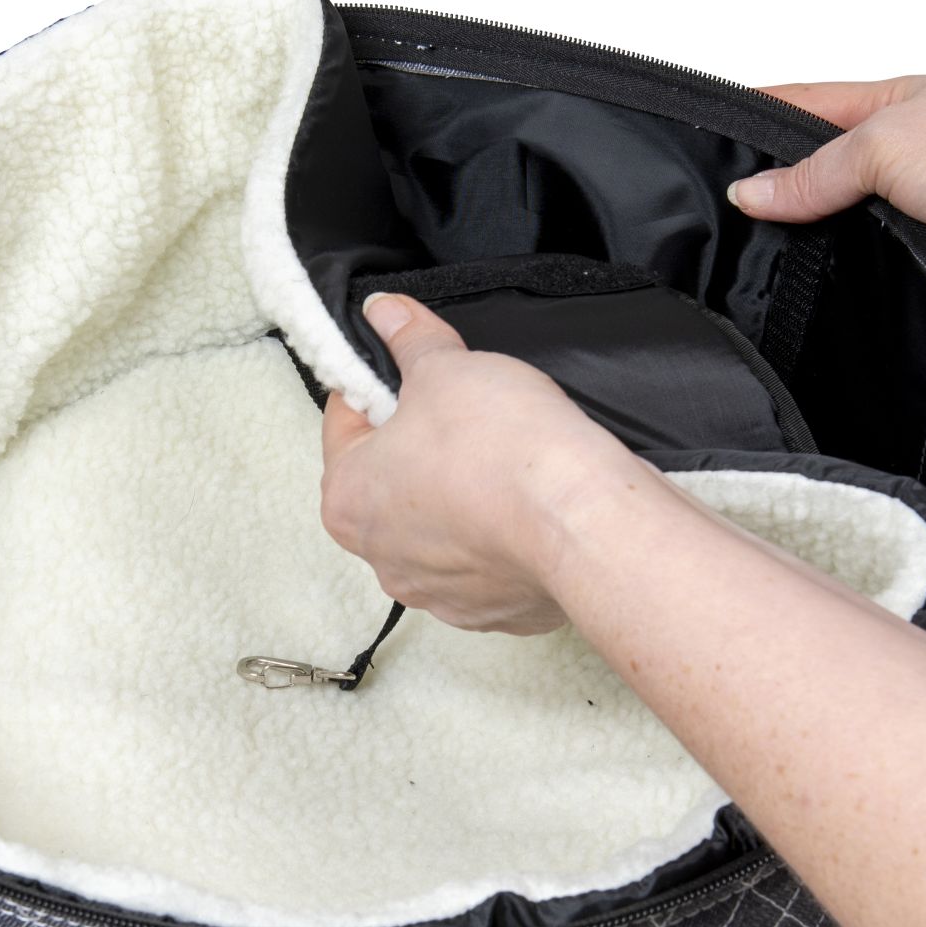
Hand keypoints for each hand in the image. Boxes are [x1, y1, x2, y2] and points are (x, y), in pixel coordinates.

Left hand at [319, 293, 645, 634]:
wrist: (582, 521)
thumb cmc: (504, 452)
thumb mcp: (446, 367)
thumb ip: (410, 340)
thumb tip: (386, 314)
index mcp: (347, 500)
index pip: (343, 426)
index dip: (377, 388)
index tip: (406, 374)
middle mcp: (383, 559)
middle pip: (390, 485)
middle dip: (421, 449)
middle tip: (463, 415)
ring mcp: (439, 593)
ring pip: (441, 529)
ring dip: (461, 498)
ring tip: (504, 464)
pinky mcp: (494, 612)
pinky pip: (490, 565)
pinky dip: (504, 538)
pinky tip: (528, 508)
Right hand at [731, 77, 925, 322]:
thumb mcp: (882, 146)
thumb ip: (814, 174)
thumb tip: (752, 194)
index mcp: (894, 107)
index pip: (807, 107)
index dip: (757, 118)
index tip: (706, 135)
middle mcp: (907, 158)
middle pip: (821, 176)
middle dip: (781, 195)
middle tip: (725, 216)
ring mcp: (921, 214)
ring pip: (847, 234)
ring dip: (821, 247)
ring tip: (769, 262)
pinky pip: (879, 280)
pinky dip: (856, 287)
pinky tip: (826, 297)